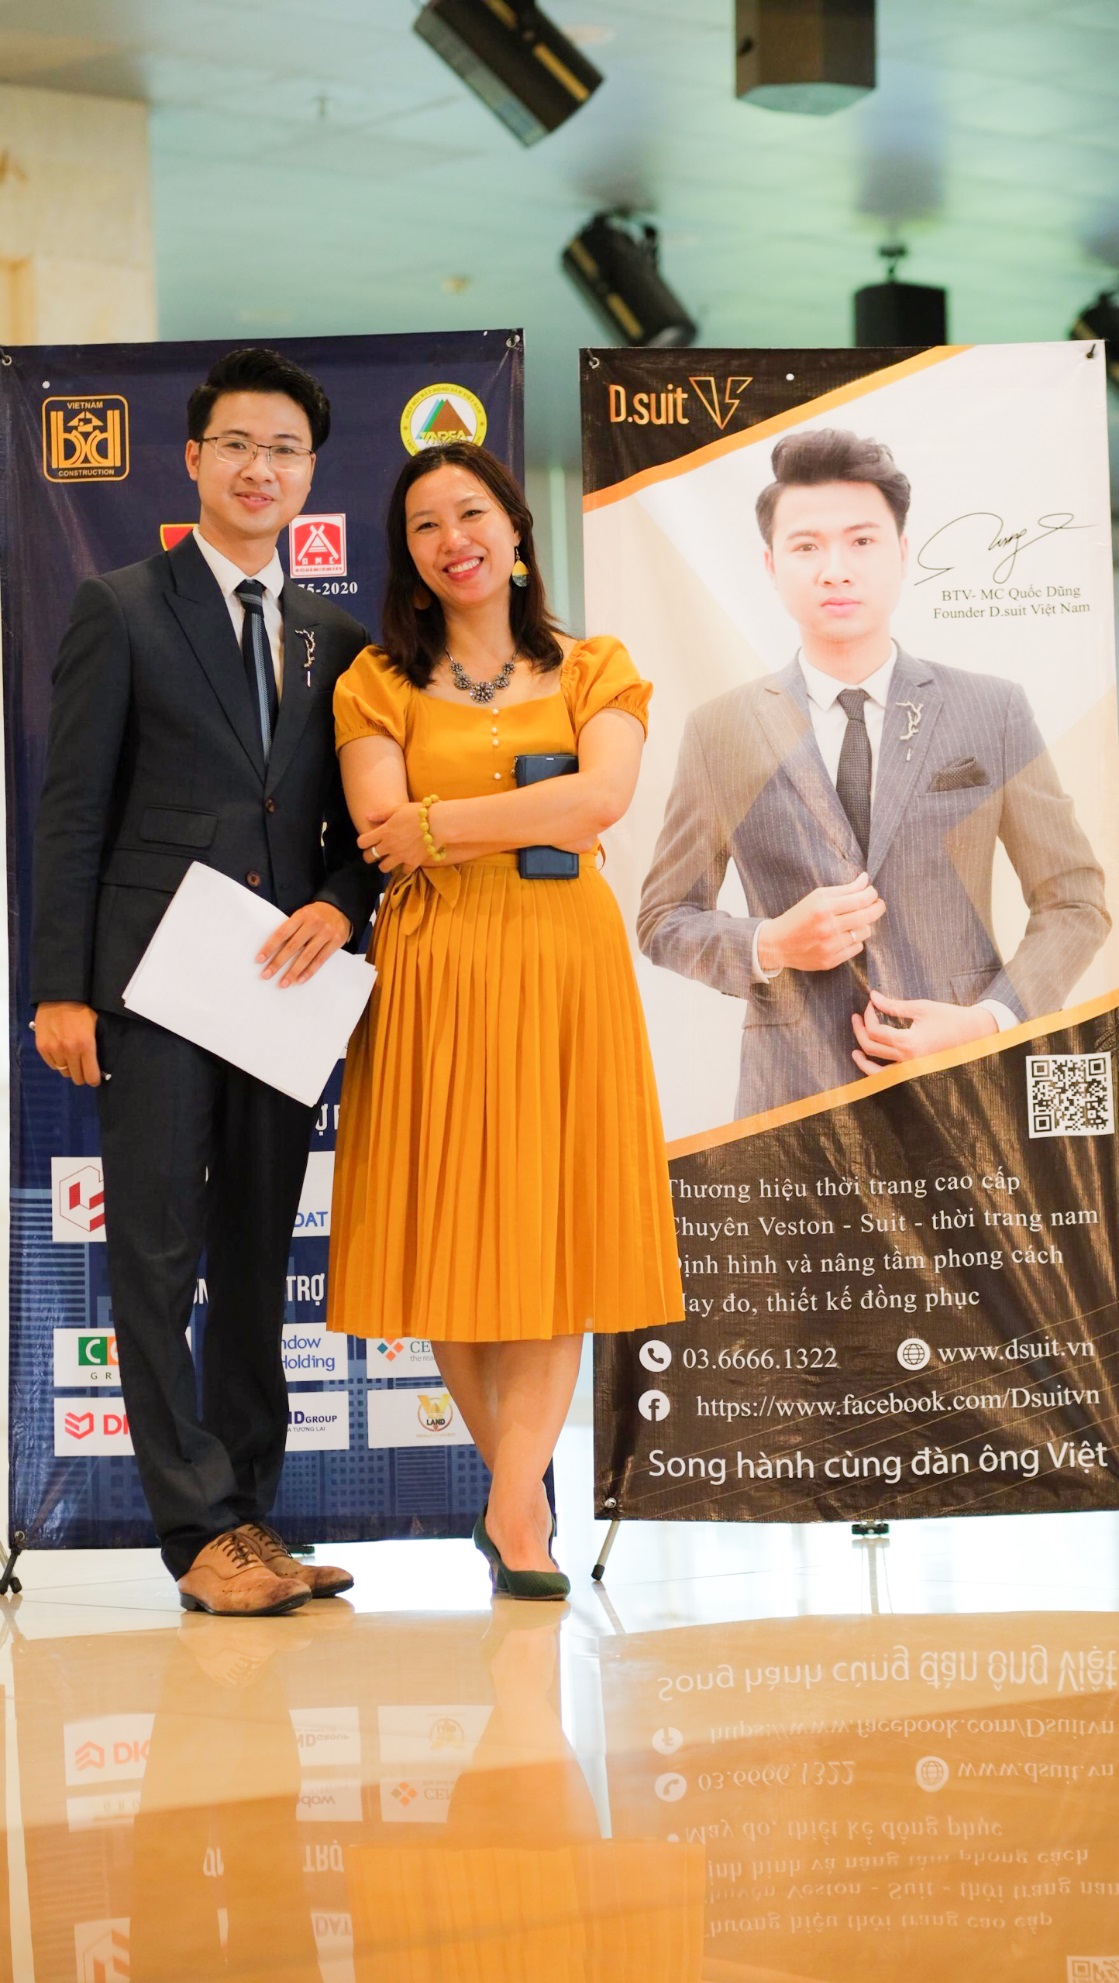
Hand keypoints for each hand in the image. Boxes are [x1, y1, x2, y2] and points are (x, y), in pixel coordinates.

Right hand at [33, 1001, 100, 1085]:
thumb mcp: (95, 1026)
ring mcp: (54, 1050)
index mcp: (86, 1045)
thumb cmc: (81, 1009)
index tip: (94, 1079)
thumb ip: (94, 1046)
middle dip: (82, 1076)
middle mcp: (69, 1050)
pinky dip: (56, 1062)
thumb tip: (97, 1064)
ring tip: (71, 1058)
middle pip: (76, 1077)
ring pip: (63, 1072)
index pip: (90, 1076)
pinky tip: (60, 1053)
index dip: (93, 1080)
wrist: (58, 997)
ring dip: (68, 1068)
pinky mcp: (42, 1047)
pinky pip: (51, 1065)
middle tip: (83, 1070)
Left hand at [257, 901, 350, 986]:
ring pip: (307, 956)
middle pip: (293, 946)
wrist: (340, 909)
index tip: (260, 959)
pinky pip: (320, 960)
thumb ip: (292, 928)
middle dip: (278, 962)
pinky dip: (309, 971)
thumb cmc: (315, 915)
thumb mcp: (303, 914)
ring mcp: (326, 933)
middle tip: (266, 975)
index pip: (282, 933)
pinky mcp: (336, 942)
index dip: (270, 947)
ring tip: (283, 983)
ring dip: (293, 971)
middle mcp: (314, 924)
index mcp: (302, 915)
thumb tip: (273, 949)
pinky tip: (299, 980)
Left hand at [358, 803, 427, 874]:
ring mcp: (400, 856)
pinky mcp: (412, 863)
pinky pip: (403, 871)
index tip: (367, 841)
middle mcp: (389, 846)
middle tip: (375, 853)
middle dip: (370, 855)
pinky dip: (404, 868)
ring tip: (389, 859)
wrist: (439, 823)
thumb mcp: (398, 809)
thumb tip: (367, 816)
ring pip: (383, 868)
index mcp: (384, 832)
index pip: (362, 842)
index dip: (363, 842)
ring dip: (384, 864)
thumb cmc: (418, 812)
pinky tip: (406, 862)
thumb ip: (381, 814)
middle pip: (370, 857)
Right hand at [756, 874, 885, 973]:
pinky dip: (854, 941)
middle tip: (877, 904)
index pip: (861, 899)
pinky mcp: (831, 961)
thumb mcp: (817, 897)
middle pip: (867, 916)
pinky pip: (857, 948)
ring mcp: (830, 946)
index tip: (872, 892)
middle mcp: (829, 927)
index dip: (872, 894)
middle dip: (877, 908)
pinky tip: (843, 936)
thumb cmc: (798, 916)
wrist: (777, 944)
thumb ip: (844, 889)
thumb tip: (865, 880)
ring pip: (865, 932)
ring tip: (853, 922)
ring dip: (863, 925)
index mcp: (824, 908)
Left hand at [851, 990, 997, 1073]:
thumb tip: (873, 997)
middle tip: (857, 1017)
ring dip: (863, 1058)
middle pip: (871, 1047)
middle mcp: (908, 1060)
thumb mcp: (921, 1008)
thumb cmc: (950, 1018)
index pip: (875, 1031)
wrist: (975, 1033)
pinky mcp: (915, 1073)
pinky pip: (890, 1078)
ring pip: (876, 1070)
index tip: (871, 1003)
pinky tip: (870, 1064)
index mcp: (909, 1043)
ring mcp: (911, 1070)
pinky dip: (876, 1073)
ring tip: (854, 1049)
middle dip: (860, 1030)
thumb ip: (893, 1005)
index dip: (868, 1015)